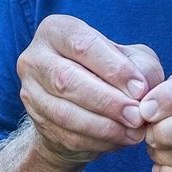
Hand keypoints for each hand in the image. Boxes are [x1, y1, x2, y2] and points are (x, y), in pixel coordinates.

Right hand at [17, 14, 163, 169]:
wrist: (83, 102)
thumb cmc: (112, 72)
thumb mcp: (131, 58)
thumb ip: (140, 67)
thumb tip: (140, 90)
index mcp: (56, 30)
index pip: (83, 45)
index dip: (113, 68)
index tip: (141, 89)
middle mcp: (35, 57)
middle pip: (67, 80)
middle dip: (107, 101)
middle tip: (138, 116)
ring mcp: (30, 91)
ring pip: (64, 112)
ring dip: (103, 126)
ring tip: (134, 132)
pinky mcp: (36, 120)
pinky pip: (66, 135)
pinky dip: (97, 141)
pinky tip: (120, 140)